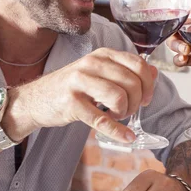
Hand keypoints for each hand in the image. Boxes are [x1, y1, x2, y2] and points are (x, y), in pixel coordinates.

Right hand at [9, 48, 156, 143]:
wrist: (35, 100)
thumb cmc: (73, 87)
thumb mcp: (100, 73)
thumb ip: (127, 71)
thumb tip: (155, 72)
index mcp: (103, 54)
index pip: (139, 65)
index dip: (148, 84)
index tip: (146, 98)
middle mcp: (92, 63)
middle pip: (132, 82)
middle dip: (137, 101)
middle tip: (129, 110)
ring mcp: (79, 81)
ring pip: (119, 97)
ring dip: (125, 112)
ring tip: (117, 115)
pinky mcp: (71, 103)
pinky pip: (101, 119)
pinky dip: (118, 131)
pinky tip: (126, 136)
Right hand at [166, 0, 190, 78]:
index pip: (189, 11)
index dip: (177, 10)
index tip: (173, 9)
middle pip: (178, 28)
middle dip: (172, 30)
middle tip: (179, 34)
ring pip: (177, 43)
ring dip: (176, 45)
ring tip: (184, 50)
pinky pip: (185, 60)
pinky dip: (180, 60)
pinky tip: (183, 60)